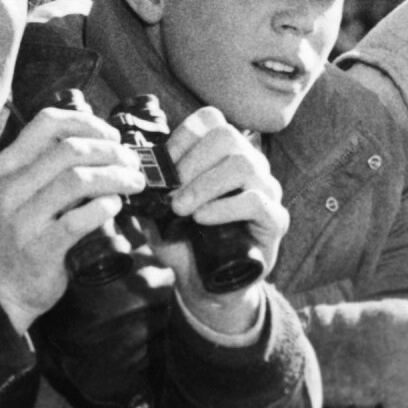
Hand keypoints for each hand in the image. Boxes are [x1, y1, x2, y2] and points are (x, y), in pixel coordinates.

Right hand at [0, 103, 145, 333]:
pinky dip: (104, 207)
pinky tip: (115, 206)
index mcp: (8, 165)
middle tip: (133, 163)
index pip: (47, 122)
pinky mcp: (40, 248)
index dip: (87, 122)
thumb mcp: (25, 189)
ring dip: (115, 177)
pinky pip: (78, 220)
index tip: (112, 136)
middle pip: (70, 149)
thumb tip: (102, 136)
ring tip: (134, 183)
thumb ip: (53, 163)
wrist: (2, 286)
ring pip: (77, 179)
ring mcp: (23, 218)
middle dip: (111, 151)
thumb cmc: (24, 231)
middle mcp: (11, 186)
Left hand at [150, 106, 289, 335]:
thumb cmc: (185, 243)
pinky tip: (202, 219)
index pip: (212, 120)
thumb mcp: (159, 213)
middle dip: (191, 162)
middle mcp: (250, 164)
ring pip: (243, 164)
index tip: (162, 164)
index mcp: (224, 153)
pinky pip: (256, 200)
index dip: (183, 136)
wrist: (206, 286)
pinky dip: (224, 207)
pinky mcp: (275, 219)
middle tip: (170, 192)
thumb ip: (148, 191)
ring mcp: (267, 190)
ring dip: (204, 185)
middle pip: (227, 136)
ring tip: (182, 209)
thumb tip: (131, 172)